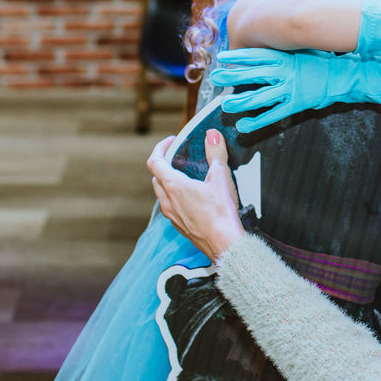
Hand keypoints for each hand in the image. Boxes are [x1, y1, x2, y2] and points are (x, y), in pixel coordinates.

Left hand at [148, 129, 244, 260]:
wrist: (225, 245)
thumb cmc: (221, 213)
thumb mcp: (221, 178)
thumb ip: (216, 154)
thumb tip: (212, 135)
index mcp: (174, 186)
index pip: (154, 161)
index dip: (160, 148)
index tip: (171, 141)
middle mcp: (168, 201)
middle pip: (156, 177)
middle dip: (165, 164)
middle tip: (179, 157)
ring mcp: (172, 216)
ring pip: (162, 194)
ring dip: (169, 182)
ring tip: (187, 177)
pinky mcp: (180, 226)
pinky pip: (171, 207)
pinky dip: (176, 197)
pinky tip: (194, 198)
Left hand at [210, 48, 380, 132]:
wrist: (347, 76)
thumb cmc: (325, 63)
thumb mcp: (304, 51)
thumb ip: (287, 50)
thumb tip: (271, 44)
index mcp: (287, 57)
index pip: (257, 55)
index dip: (238, 56)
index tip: (222, 57)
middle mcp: (286, 72)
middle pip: (253, 74)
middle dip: (233, 75)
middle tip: (215, 76)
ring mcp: (291, 88)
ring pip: (260, 97)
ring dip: (241, 102)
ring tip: (225, 106)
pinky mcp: (298, 104)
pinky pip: (274, 115)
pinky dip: (258, 121)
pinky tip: (244, 126)